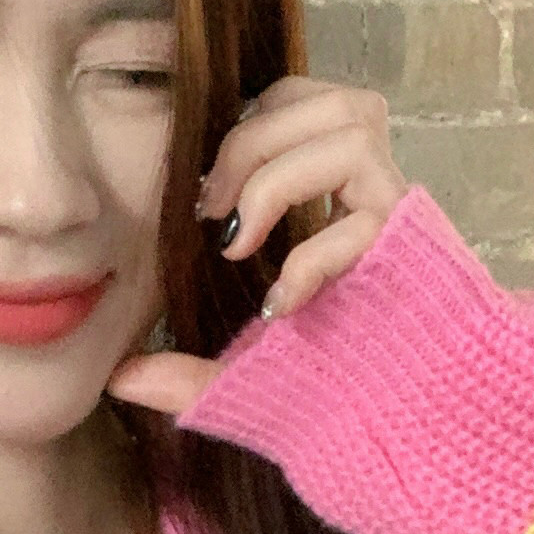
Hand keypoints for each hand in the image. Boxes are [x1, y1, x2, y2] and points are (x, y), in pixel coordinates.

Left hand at [105, 76, 408, 419]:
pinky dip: (311, 255)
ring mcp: (399, 218)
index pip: (301, 101)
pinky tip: (280, 305)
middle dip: (252, 142)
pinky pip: (364, 221)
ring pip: (352, 130)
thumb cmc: (339, 394)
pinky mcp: (416, 253)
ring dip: (278, 177)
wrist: (410, 433)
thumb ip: (186, 371)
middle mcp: (376, 195)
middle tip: (211, 216)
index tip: (207, 199)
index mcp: (343, 196)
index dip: (252, 121)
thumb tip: (117, 378)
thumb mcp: (246, 376)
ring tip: (239, 244)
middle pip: (330, 100)